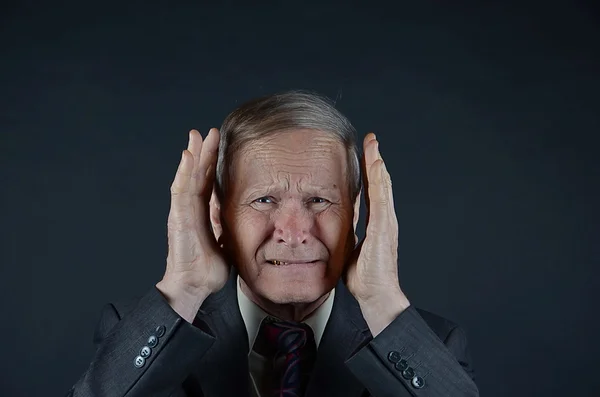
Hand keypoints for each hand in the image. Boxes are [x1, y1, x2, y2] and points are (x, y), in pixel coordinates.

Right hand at [157, 128, 229, 304]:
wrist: (193, 286)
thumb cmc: (207, 269)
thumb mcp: (225, 242)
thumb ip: (227, 227)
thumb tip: (240, 220)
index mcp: (201, 214)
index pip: (206, 183)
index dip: (211, 164)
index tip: (217, 146)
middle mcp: (190, 210)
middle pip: (196, 175)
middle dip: (202, 152)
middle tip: (208, 131)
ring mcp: (182, 213)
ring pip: (187, 178)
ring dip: (193, 156)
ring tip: (196, 136)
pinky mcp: (179, 218)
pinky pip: (181, 192)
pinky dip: (184, 173)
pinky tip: (188, 157)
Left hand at [345, 133, 409, 333]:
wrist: (377, 295)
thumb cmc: (364, 278)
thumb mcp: (350, 249)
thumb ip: (346, 235)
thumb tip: (333, 227)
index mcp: (375, 223)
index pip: (370, 191)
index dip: (368, 173)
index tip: (364, 155)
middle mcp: (384, 219)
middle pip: (379, 183)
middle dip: (375, 161)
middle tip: (371, 140)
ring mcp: (386, 221)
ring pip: (382, 185)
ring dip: (378, 164)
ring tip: (373, 145)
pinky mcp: (384, 226)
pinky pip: (381, 198)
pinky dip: (380, 180)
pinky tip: (377, 165)